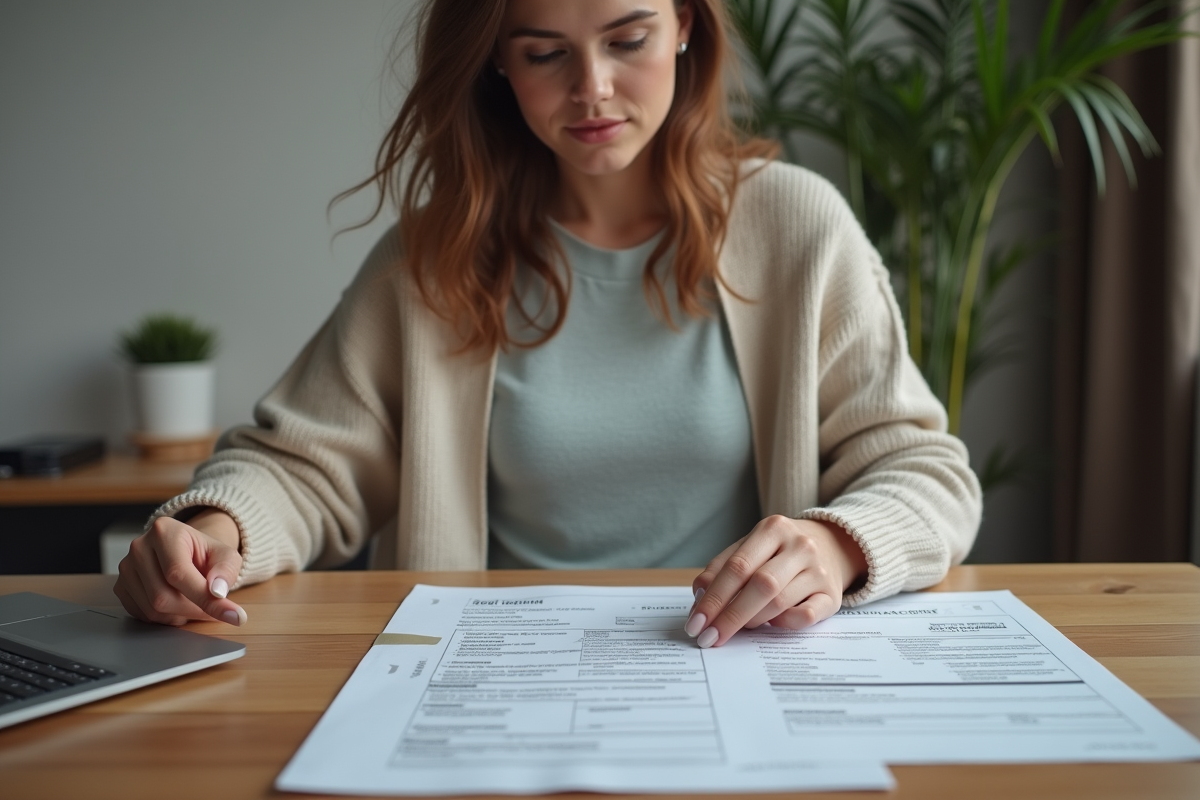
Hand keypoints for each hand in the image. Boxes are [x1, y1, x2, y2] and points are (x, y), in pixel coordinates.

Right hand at [113, 508, 246, 626]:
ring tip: (195, 602)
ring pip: (152, 609)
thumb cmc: (205, 554)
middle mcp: (139, 547)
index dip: (205, 599)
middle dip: (193, 610)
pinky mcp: (121, 587)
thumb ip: (227, 571)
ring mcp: (126, 568)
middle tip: (213, 609)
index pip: (179, 574)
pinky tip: (178, 605)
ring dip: (180, 615)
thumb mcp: (225, 556)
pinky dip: (165, 618)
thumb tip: (217, 591)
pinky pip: (142, 615)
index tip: (232, 615)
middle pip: (162, 596)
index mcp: (164, 531)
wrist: (185, 552)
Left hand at [684, 516, 865, 647]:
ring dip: (752, 621)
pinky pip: (806, 617)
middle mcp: (800, 546)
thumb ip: (722, 567)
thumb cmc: (779, 550)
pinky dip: (784, 623)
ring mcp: (819, 571)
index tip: (696, 623)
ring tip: (740, 626)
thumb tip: (699, 596)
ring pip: (780, 604)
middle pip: (760, 586)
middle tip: (709, 637)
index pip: (737, 567)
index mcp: (773, 529)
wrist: (831, 545)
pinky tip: (773, 622)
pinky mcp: (832, 595)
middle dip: (729, 616)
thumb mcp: (750, 547)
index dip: (714, 598)